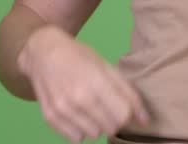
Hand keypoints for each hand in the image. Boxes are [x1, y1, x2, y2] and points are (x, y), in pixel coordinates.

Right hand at [19, 26, 148, 141]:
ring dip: (95, 124)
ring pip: (94, 135)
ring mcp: (62, 109)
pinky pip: (76, 139)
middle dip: (112, 119)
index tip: (119, 104)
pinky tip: (75, 112)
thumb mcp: (106, 67)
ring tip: (88, 106)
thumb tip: (145, 121)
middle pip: (110, 128)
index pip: (123, 116)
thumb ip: (129, 94)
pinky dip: (79, 129)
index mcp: (96, 82)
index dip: (126, 112)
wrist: (42, 51)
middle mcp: (78, 98)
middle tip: (103, 104)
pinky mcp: (50, 117)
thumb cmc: (79, 57)